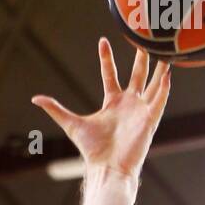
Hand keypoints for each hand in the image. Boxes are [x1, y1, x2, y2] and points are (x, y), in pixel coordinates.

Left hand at [32, 38, 170, 178]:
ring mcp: (141, 111)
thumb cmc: (92, 150)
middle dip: (140, 57)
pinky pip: (160, 100)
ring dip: (159, 69)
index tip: (103, 40)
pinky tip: (169, 74)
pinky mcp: (150, 120)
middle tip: (144, 37)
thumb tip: (35, 98)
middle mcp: (128, 104)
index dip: (106, 58)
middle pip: (137, 75)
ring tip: (166, 51)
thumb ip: (55, 109)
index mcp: (112, 103)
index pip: (110, 74)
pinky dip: (164, 88)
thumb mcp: (71, 123)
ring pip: (154, 84)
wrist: (107, 167)